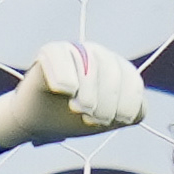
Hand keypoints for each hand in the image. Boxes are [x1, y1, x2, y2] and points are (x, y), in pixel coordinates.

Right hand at [0, 38, 145, 146]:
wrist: (36, 122)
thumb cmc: (72, 119)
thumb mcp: (108, 120)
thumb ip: (133, 112)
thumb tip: (138, 108)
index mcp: (116, 69)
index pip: (132, 82)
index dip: (127, 104)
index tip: (114, 122)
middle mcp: (98, 55)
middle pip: (114, 73)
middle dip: (107, 102)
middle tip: (92, 119)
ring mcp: (75, 51)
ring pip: (91, 64)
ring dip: (88, 92)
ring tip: (77, 108)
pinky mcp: (52, 51)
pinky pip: (64, 58)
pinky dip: (65, 77)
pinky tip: (64, 91)